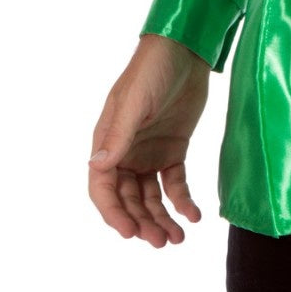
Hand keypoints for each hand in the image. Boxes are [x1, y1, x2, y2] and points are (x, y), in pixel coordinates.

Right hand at [88, 33, 210, 246]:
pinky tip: (193, 216)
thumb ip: (119, 136)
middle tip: (161, 242)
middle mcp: (125, 152)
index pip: (103, 188)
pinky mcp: (173, 149)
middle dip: (142, 222)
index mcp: (107, 142)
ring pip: (151, 197)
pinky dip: (182, 201)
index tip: (130, 232)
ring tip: (177, 239)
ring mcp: (149, 152)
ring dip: (161, 218)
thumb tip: (96, 166)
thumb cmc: (152, 70)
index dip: (113, 213)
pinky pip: (174, 183)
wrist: (186, 49)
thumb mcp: (135, 102)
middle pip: (128, 198)